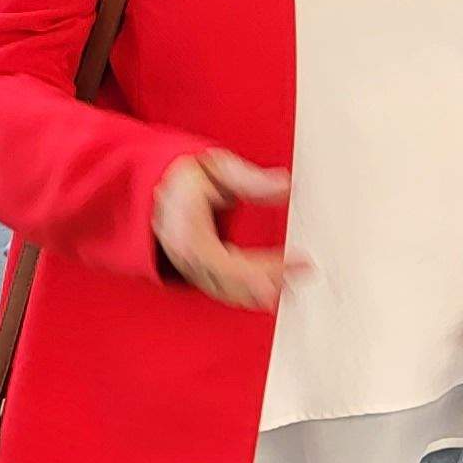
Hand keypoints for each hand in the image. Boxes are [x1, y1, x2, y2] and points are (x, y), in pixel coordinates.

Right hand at [150, 150, 296, 310]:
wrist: (157, 187)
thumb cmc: (185, 177)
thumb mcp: (213, 168)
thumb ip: (247, 179)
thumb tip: (284, 185)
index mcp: (186, 232)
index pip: (226, 262)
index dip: (261, 268)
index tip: (294, 262)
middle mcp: (186, 257)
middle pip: (231, 281)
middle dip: (271, 280)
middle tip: (306, 271)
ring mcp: (192, 267)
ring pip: (229, 291)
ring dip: (264, 293)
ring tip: (297, 285)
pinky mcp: (200, 272)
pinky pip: (226, 290)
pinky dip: (251, 294)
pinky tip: (276, 290)